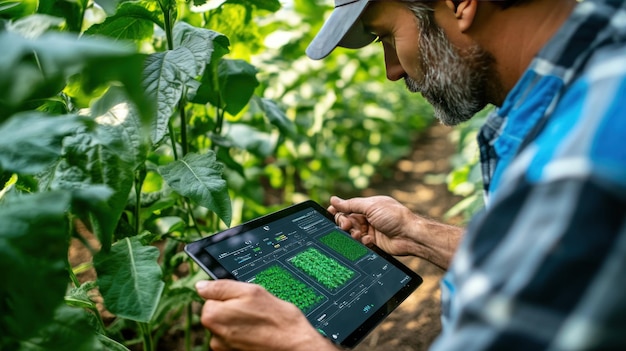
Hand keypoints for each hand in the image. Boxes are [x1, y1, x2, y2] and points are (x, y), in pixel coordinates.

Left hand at [195, 280, 336, 350]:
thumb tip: (201, 286)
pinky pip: (235, 341)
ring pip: (228, 328)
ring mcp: (223, 349)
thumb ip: (221, 287)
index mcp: (213, 316)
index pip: (211, 298)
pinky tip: (259, 335)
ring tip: (259, 324)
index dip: (230, 297)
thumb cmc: (276, 320)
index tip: (246, 301)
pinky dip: (245, 337)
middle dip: (233, 311)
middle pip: (219, 315)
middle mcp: (214, 336)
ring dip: (240, 325)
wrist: (295, 346)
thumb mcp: (251, 291)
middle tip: (255, 311)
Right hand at [328, 195, 462, 269]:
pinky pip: (359, 243)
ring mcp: (370, 231)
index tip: (330, 214)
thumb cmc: (393, 216)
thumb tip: (333, 200)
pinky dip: (362, 242)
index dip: (338, 211)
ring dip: (352, 233)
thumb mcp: (370, 206)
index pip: (347, 208)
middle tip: (346, 226)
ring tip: (358, 234)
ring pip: (351, 233)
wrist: (409, 235)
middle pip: (347, 221)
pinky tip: (370, 240)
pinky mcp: (372, 243)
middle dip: (344, 223)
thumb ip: (351, 204)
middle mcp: (367, 218)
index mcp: (367, 206)